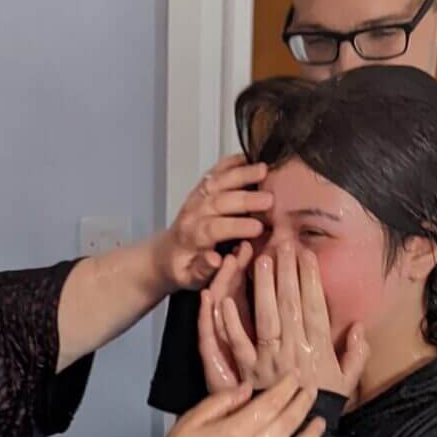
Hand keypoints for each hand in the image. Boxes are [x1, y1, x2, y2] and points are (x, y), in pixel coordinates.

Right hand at [153, 375, 324, 436]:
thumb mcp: (193, 418)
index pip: (272, 403)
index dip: (287, 387)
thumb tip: (248, 388)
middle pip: (289, 423)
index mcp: (236, 432)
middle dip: (303, 403)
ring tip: (319, 422)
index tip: (294, 377)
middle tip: (311, 390)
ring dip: (311, 435)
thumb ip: (222, 400)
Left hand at [154, 156, 273, 291]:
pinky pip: (215, 171)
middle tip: (270, 199)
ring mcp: (197, 197)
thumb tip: (216, 260)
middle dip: (246, 199)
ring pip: (218, 181)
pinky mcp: (201, 188)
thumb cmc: (182, 270)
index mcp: (191, 237)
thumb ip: (202, 270)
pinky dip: (232, 162)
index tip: (258, 228)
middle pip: (219, 201)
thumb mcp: (190, 279)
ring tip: (264, 170)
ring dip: (241, 174)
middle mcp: (193, 212)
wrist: (165, 255)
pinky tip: (249, 157)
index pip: (214, 228)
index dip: (237, 226)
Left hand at [204, 243, 368, 397]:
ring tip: (260, 260)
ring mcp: (269, 363)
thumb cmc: (322, 406)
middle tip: (282, 245)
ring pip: (265, 319)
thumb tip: (359, 327)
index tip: (306, 256)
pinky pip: (237, 345)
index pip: (315, 307)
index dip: (310, 279)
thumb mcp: (346, 382)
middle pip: (290, 305)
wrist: (296, 436)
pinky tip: (224, 300)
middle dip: (286, 273)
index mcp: (318, 350)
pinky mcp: (246, 374)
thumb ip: (355, 354)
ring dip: (262, 288)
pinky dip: (230, 323)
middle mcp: (294, 352)